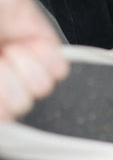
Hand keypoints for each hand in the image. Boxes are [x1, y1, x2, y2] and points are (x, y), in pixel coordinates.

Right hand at [0, 0, 69, 119]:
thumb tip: (6, 113)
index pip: (5, 115)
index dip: (1, 103)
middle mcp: (6, 86)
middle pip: (19, 106)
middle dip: (5, 80)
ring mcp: (27, 71)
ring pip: (40, 89)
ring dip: (21, 64)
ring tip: (7, 48)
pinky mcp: (49, 55)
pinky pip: (59, 70)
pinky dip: (44, 55)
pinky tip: (27, 43)